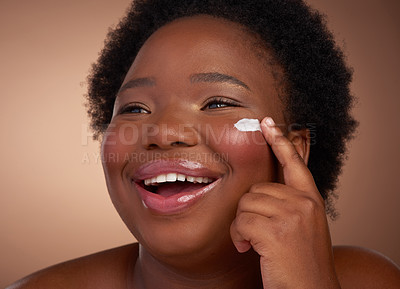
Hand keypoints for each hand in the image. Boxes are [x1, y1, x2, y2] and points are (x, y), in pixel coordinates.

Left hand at [230, 117, 340, 288]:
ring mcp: (292, 215)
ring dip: (242, 225)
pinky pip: (241, 221)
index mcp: (310, 200)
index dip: (278, 142)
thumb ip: (289, 204)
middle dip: (248, 211)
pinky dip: (238, 236)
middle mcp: (304, 203)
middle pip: (256, 189)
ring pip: (246, 203)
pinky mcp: (277, 231)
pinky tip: (247, 249)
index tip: (266, 122)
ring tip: (252, 243)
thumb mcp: (303, 227)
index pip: (293, 163)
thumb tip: (261, 191)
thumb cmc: (301, 263)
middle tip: (255, 233)